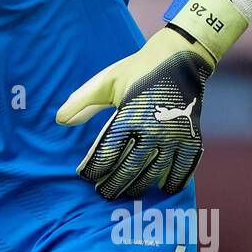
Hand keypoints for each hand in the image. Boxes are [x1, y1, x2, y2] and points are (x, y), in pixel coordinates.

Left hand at [55, 28, 212, 200]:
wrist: (180, 56)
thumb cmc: (137, 70)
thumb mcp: (106, 82)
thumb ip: (82, 103)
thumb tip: (60, 120)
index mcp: (129, 116)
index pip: (107, 153)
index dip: (94, 169)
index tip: (85, 176)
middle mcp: (153, 130)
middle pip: (129, 169)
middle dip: (113, 185)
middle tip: (103, 194)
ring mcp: (174, 136)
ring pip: (154, 173)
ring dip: (140, 187)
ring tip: (128, 194)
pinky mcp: (191, 137)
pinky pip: (184, 167)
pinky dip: (175, 181)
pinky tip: (164, 189)